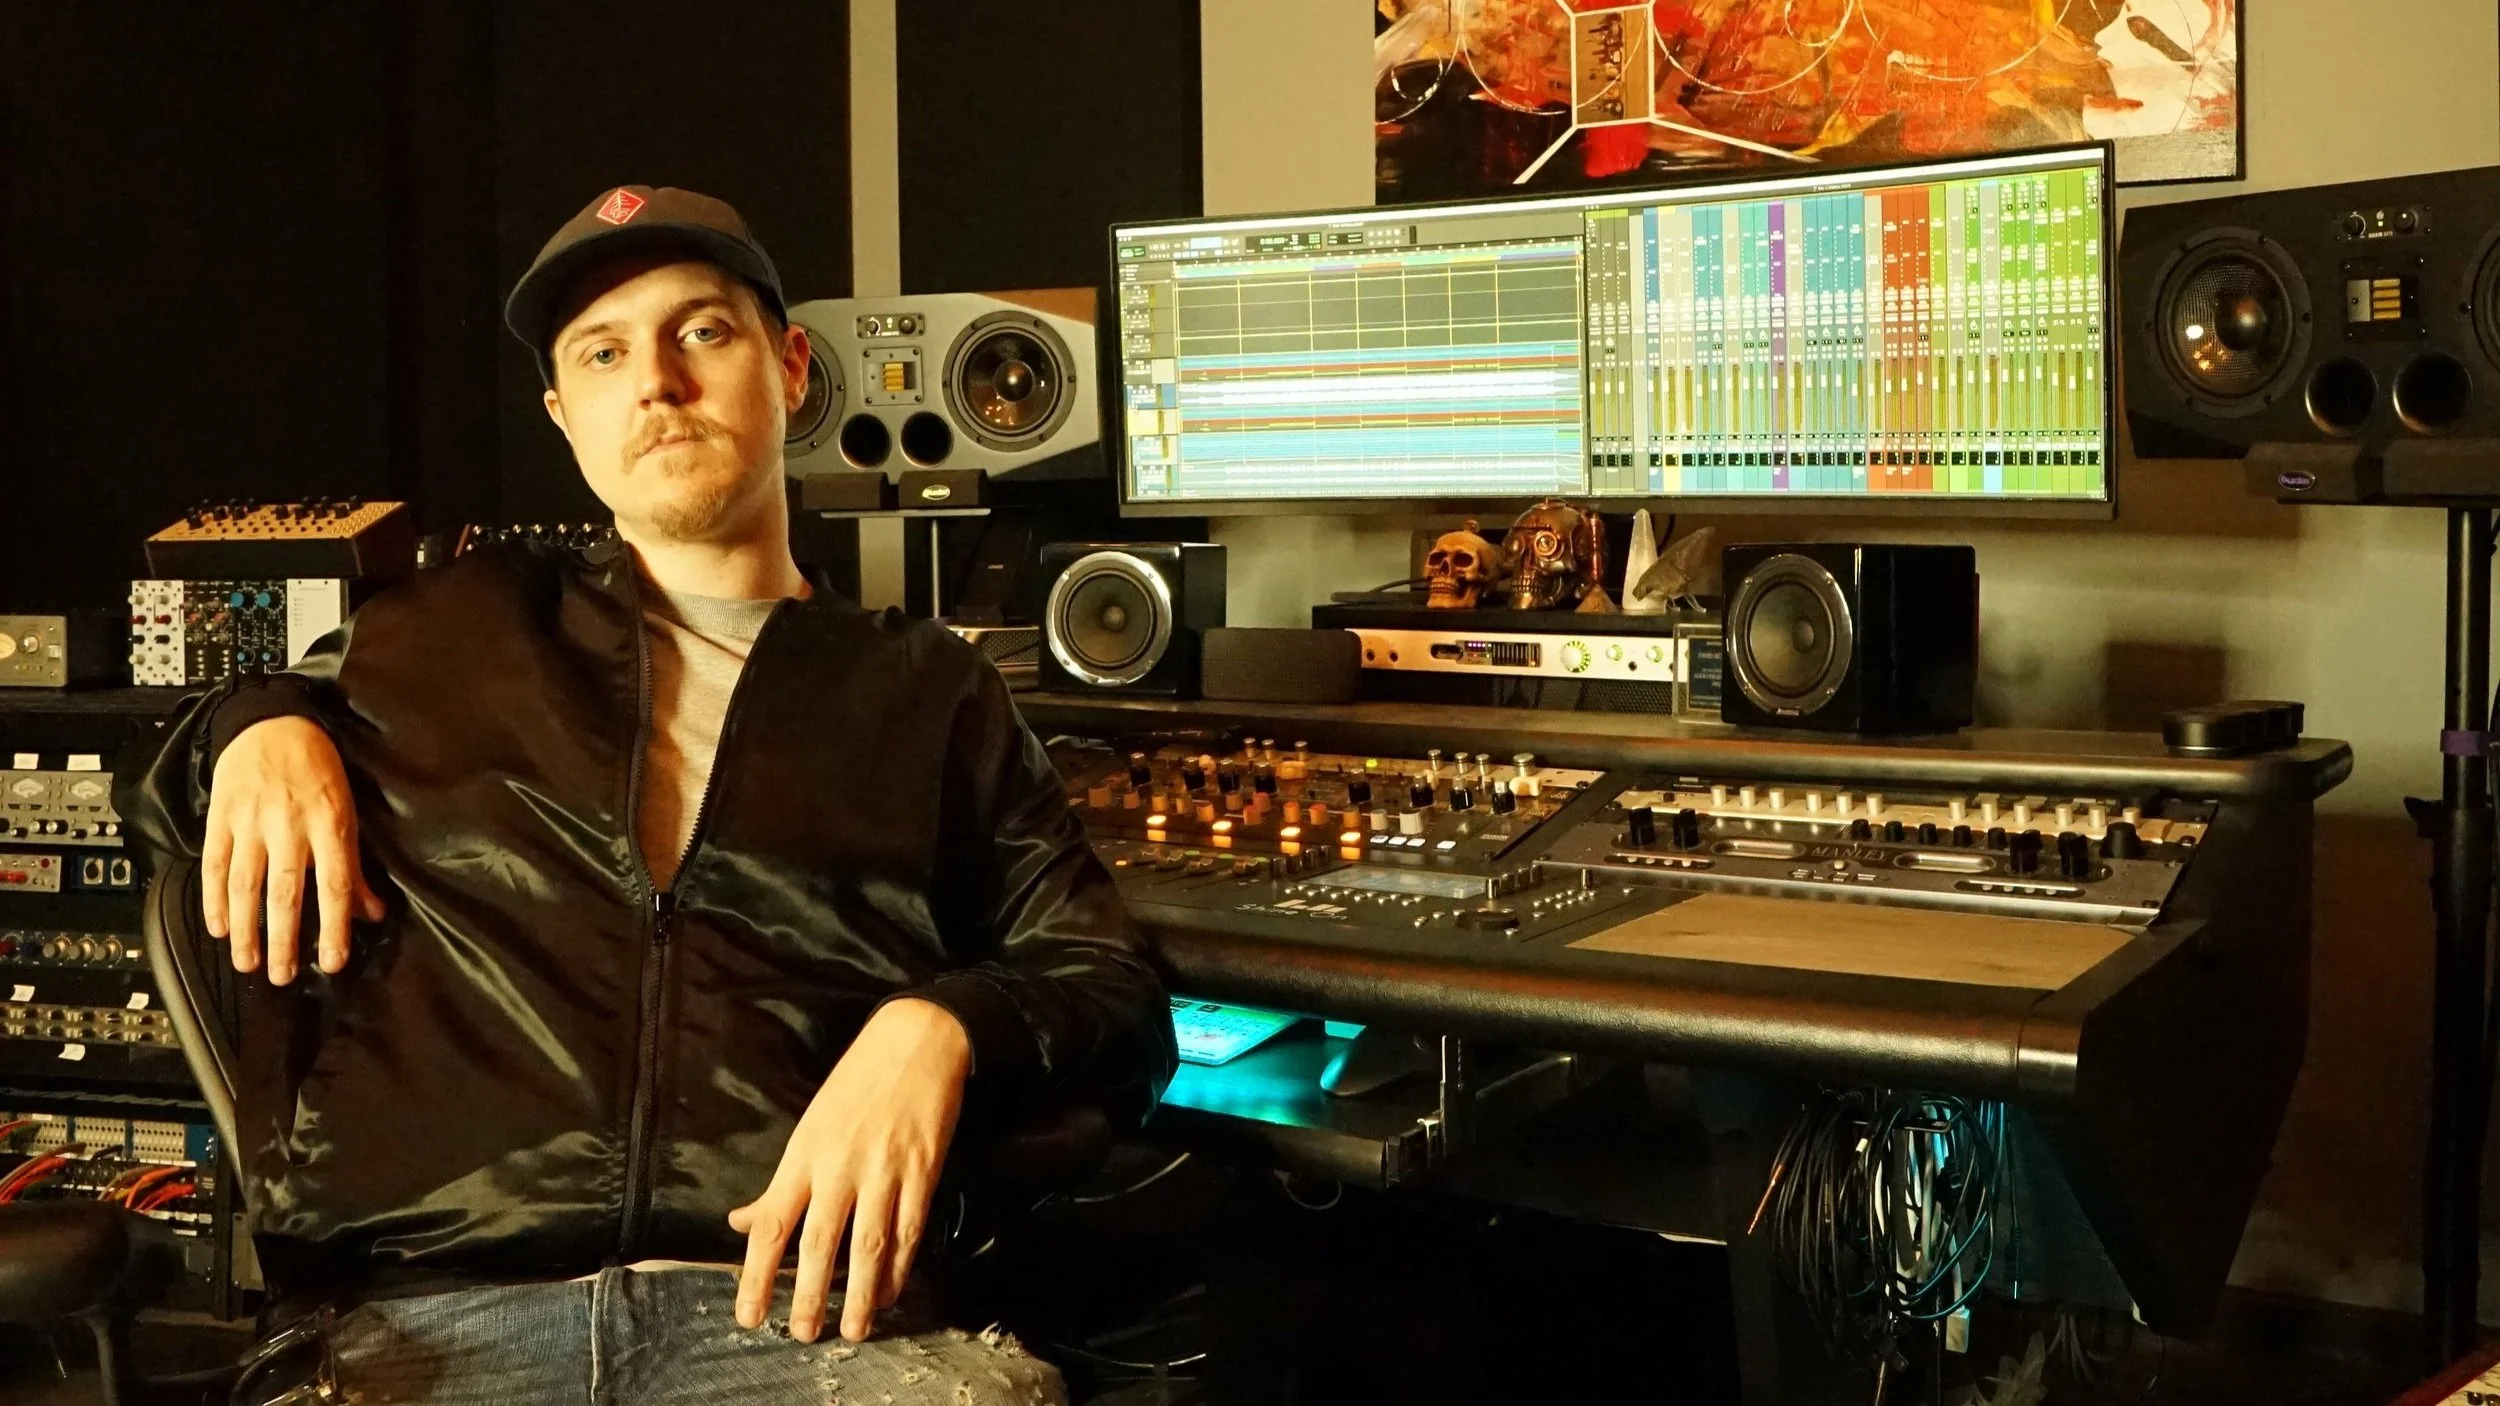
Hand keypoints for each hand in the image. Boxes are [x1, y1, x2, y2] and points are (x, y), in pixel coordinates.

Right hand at [201, 716, 383, 984]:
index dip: (333, 927)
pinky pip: (213, 865)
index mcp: (329, 823)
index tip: (331, 961)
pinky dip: (213, 900)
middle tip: (283, 976)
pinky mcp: (221, 819)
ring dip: (246, 930)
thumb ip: (355, 863)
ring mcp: (250, 823)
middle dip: (283, 940)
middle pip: (286, 893)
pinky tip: (218, 927)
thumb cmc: (316, 768)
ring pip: (245, 885)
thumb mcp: (348, 810)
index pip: (334, 884)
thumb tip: (371, 911)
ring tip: (247, 963)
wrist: (270, 723)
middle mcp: (289, 825)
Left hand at [727, 997, 972, 1342]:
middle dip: (810, 1294)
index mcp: (804, 1153)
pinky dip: (900, 1266)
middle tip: (803, 1334)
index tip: (749, 1314)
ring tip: (853, 1329)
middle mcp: (840, 1165)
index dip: (757, 1274)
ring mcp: (884, 1169)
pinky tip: (891, 1291)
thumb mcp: (808, 1125)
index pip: (773, 1224)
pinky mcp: (923, 1170)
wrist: (917, 1042)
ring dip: (860, 1293)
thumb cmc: (856, 1083)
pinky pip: (910, 1229)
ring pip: (869, 1244)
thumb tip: (742, 1222)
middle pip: (820, 1242)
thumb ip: (780, 1182)